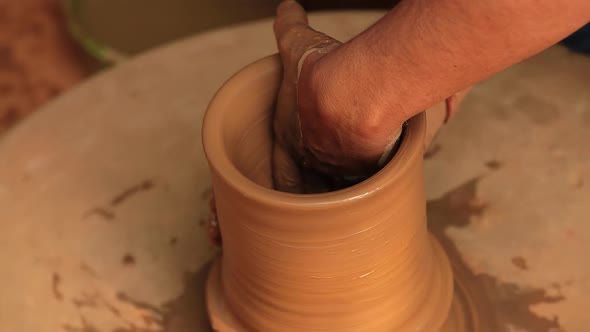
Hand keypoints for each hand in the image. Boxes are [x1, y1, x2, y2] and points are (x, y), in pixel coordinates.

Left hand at [273, 0, 380, 193]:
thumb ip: (289, 24)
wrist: (353, 93)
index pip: (281, 166)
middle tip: (327, 174)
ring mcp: (338, 167)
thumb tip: (288, 5)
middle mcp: (311, 158)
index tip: (292, 172)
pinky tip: (376, 172)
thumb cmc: (320, 72)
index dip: (285, 169)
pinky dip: (371, 175)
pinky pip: (367, 178)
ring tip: (354, 173)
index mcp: (288, 138)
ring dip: (345, 177)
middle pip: (312, 175)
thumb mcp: (296, 43)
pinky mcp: (367, 171)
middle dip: (318, 175)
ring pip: (340, 179)